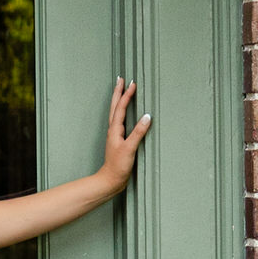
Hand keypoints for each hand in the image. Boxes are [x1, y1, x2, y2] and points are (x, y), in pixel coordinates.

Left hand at [102, 78, 150, 193]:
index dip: (127, 95)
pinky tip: (126, 113)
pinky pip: (120, 120)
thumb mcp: (129, 148)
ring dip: (118, 100)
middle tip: (121, 79)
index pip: (121, 108)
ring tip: (122, 90)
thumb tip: (147, 116)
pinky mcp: (118, 140)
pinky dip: (122, 111)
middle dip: (118, 92)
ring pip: (116, 112)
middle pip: (115, 106)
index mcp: (115, 130)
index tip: (132, 83)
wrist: (110, 180)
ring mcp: (115, 134)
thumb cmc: (118, 166)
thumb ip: (138, 132)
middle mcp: (113, 130)